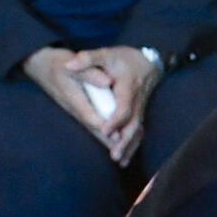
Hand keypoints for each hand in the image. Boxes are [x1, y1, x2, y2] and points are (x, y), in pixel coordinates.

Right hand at [23, 45, 128, 159]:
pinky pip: (91, 123)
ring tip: (121, 154)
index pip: (90, 116)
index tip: (117, 136)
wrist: (39, 64)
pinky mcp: (76, 108)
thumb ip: (90, 74)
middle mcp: (74, 108)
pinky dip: (102, 132)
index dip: (104, 127)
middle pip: (92, 127)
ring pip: (92, 128)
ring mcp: (74, 109)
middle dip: (107, 141)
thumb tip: (107, 82)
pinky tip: (113, 140)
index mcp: (73, 98)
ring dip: (105, 140)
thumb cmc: (56, 63)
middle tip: (123, 154)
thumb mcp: (71, 64)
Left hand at [66, 45, 160, 164]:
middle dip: (124, 140)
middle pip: (133, 123)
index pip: (124, 106)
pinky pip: (139, 131)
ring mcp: (141, 107)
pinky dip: (133, 145)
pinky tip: (126, 157)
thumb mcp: (105, 54)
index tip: (104, 131)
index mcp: (128, 86)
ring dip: (129, 146)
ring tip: (119, 161)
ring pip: (138, 130)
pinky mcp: (140, 113)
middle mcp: (137, 99)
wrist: (149, 61)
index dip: (115, 120)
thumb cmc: (123, 58)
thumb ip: (87, 59)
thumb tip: (68, 65)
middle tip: (113, 154)